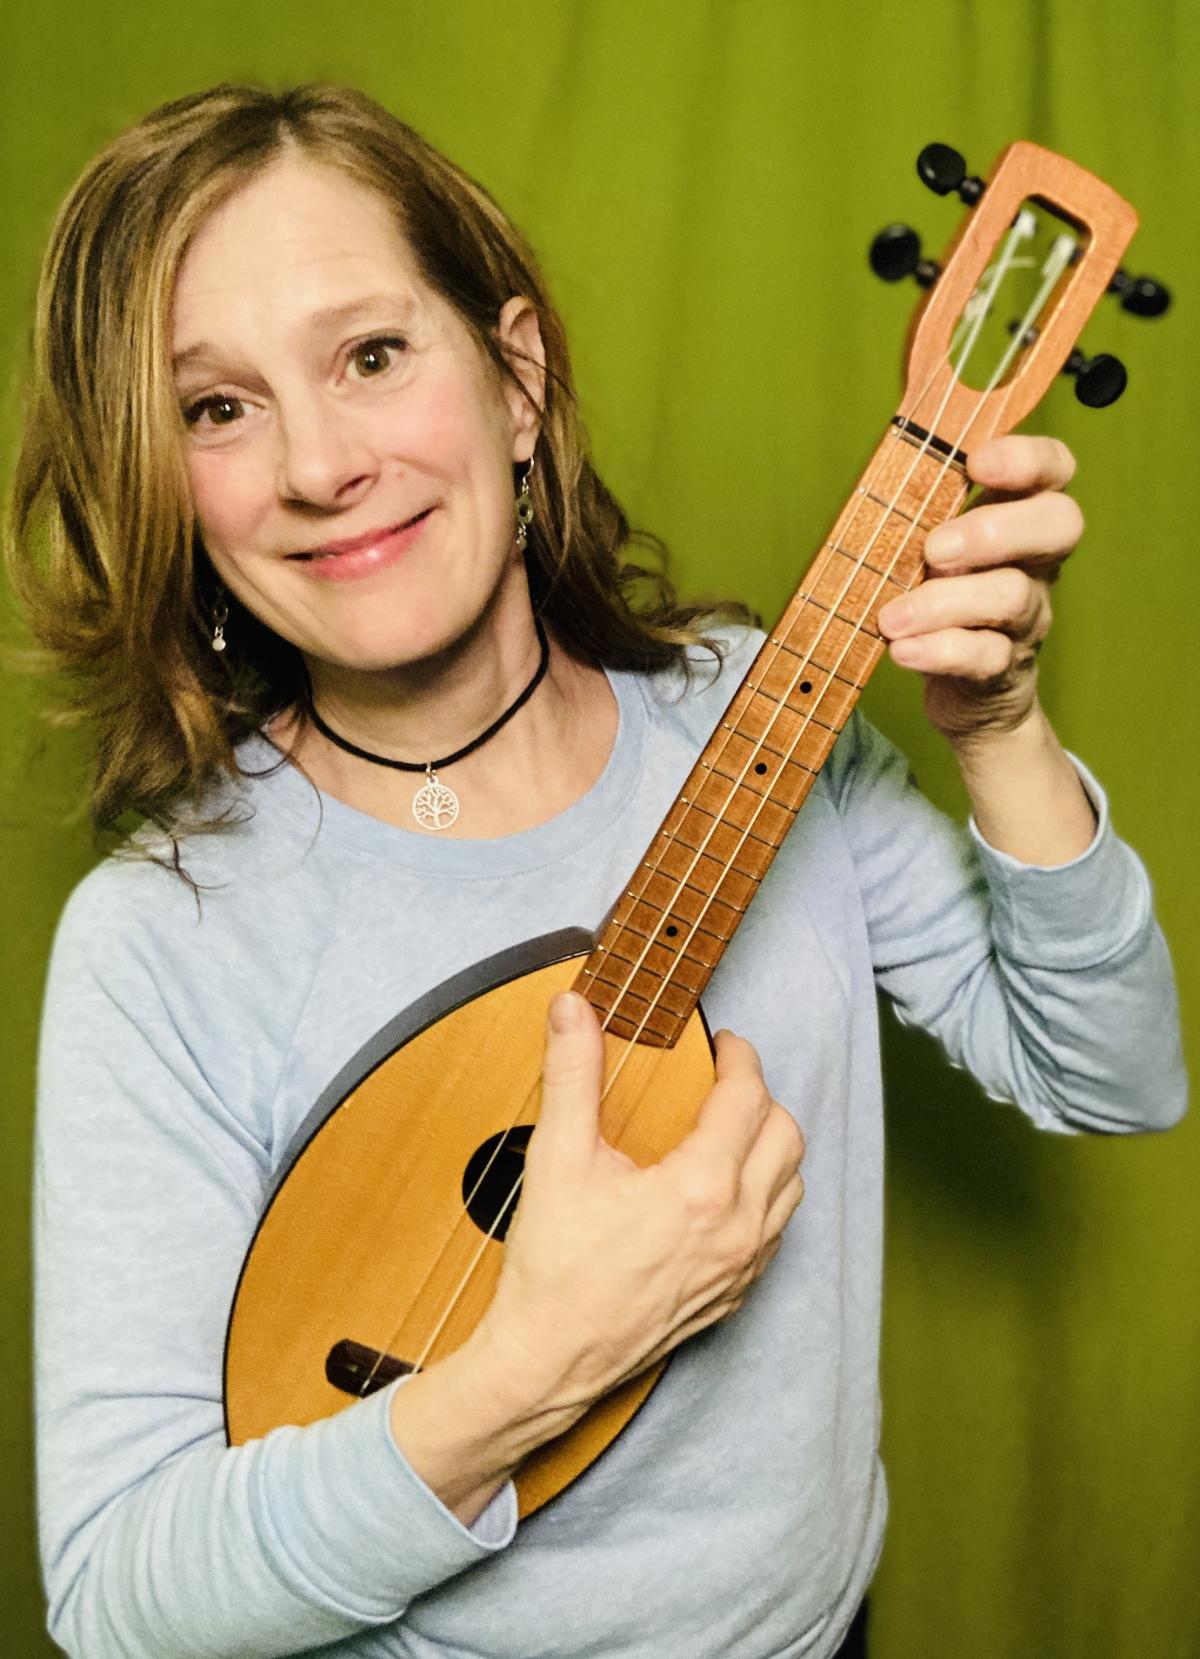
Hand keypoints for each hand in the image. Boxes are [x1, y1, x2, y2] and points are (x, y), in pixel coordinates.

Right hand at [476, 992, 805, 1418]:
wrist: (548, 1360)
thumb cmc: (553, 1267)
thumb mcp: (558, 1157)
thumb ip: (572, 1073)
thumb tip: (573, 1009)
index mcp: (701, 1188)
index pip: (749, 1098)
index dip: (740, 1059)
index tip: (723, 1043)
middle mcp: (736, 1228)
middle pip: (787, 1137)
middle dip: (761, 1098)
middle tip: (726, 1081)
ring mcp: (740, 1267)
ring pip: (791, 1187)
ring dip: (771, 1148)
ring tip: (730, 1129)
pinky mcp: (733, 1296)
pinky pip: (775, 1233)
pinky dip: (765, 1198)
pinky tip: (726, 1191)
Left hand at [876, 434, 1083, 744]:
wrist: (970, 698)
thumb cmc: (943, 599)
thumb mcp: (936, 549)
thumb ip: (922, 510)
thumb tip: (878, 472)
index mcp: (1021, 518)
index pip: (1055, 469)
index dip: (1028, 458)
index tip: (976, 463)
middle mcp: (1036, 563)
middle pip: (1058, 524)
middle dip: (994, 529)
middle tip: (934, 549)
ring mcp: (1027, 618)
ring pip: (1011, 597)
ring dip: (944, 602)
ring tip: (893, 617)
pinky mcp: (1004, 669)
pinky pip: (985, 657)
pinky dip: (938, 651)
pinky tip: (902, 649)